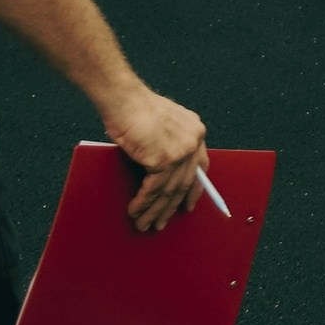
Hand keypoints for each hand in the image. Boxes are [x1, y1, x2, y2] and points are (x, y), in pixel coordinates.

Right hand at [100, 83, 208, 232]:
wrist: (124, 99)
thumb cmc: (136, 108)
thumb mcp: (163, 124)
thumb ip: (170, 142)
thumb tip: (164, 169)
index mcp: (195, 131)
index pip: (201, 168)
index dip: (195, 190)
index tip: (189, 205)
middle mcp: (193, 142)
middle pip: (184, 184)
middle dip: (170, 207)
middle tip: (161, 223)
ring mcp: (180, 151)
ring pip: (168, 191)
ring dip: (154, 211)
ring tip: (144, 224)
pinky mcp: (164, 160)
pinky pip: (153, 189)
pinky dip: (144, 203)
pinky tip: (136, 212)